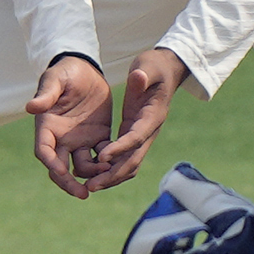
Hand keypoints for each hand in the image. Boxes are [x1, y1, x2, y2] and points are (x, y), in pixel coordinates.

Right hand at [25, 55, 108, 193]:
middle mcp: (61, 138)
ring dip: (93, 175)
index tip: (61, 172)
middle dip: (69, 183)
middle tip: (82, 195)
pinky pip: (102, 157)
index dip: (51, 164)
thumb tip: (31, 107)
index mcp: (47, 127)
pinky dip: (107, 164)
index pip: (44, 151)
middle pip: (60, 168)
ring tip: (107, 175)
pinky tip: (117, 166)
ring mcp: (79, 140)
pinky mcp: (98, 137)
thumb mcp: (55, 80)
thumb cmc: (65, 72)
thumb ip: (46, 94)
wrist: (84, 68)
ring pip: (82, 167)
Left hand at [72, 48, 191, 195]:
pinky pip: (123, 157)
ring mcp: (142, 135)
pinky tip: (90, 174)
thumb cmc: (154, 67)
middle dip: (112, 174)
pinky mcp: (134, 135)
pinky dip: (109, 168)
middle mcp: (149, 130)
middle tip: (91, 186)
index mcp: (153, 115)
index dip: (120, 147)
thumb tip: (137, 76)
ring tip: (88, 187)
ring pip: (128, 164)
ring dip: (110, 177)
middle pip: (133, 159)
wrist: (165, 71)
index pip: (136, 136)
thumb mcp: (148, 66)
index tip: (102, 156)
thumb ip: (143, 75)